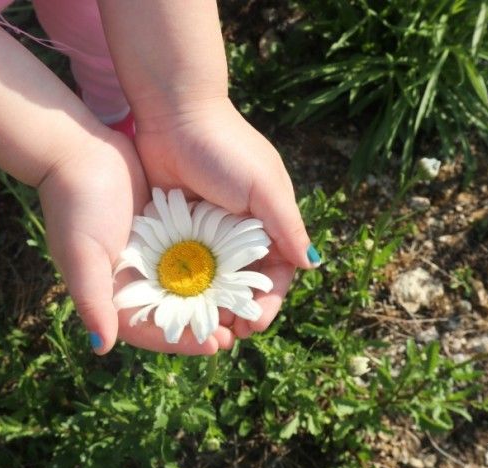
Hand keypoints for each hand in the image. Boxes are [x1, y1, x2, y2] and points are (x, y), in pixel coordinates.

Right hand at [38, 129, 234, 353]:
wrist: (79, 150)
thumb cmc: (76, 205)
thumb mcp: (82, 254)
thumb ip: (93, 301)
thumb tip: (102, 348)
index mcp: (109, 294)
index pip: (148, 331)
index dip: (181, 341)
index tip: (215, 344)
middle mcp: (128, 282)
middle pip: (170, 315)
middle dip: (201, 325)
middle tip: (235, 330)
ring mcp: (144, 258)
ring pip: (181, 289)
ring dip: (208, 299)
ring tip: (239, 306)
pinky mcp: (157, 235)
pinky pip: (185, 259)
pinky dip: (206, 268)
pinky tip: (232, 270)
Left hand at [133, 98, 311, 337]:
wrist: (174, 115)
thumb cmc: (225, 149)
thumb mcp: (263, 187)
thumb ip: (287, 226)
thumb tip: (312, 264)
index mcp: (269, 221)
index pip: (276, 273)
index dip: (269, 301)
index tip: (255, 324)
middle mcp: (240, 230)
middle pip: (244, 283)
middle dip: (239, 310)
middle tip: (226, 334)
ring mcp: (208, 231)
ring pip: (214, 280)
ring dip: (212, 305)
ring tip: (202, 327)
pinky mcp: (178, 227)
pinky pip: (185, 264)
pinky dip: (186, 286)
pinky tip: (179, 305)